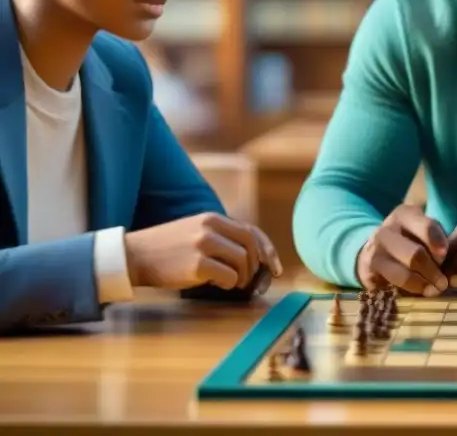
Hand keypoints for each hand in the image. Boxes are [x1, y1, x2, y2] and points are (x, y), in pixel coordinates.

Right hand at [124, 212, 281, 291]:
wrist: (134, 256)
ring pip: (243, 262)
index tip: (274, 268)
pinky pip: (228, 277)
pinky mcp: (197, 265)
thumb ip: (220, 237)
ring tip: (231, 283)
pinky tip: (217, 285)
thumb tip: (251, 256)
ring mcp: (204, 245)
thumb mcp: (194, 231)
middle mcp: (210, 228)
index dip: (268, 250)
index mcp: (212, 218)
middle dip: (255, 267)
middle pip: (251, 247)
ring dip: (242, 278)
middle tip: (248, 281)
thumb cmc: (166, 249)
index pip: (252, 231)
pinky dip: (228, 284)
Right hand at [356, 204, 448, 295]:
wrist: (375, 250)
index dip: (438, 243)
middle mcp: (387, 229)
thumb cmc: (410, 240)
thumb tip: (451, 270)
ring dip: (422, 284)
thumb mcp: (423, 233)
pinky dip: (409, 290)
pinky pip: (394, 283)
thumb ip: (437, 244)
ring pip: (404, 272)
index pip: (426, 227)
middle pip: (416, 254)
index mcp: (405, 214)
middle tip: (443, 283)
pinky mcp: (370, 268)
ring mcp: (376, 249)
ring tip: (434, 290)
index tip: (445, 256)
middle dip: (433, 271)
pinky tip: (418, 292)